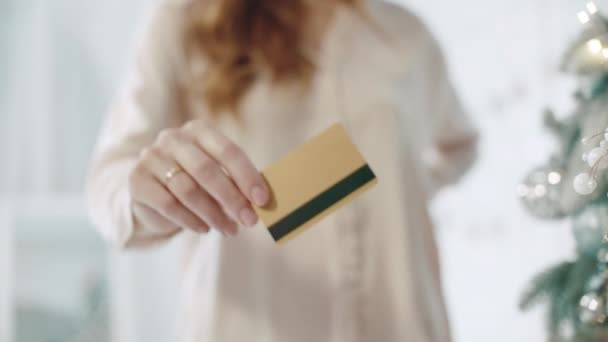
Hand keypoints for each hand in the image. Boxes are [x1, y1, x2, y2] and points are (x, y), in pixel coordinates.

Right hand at [128, 119, 269, 235]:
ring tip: (230, 230)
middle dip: (232, 198)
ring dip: (213, 214)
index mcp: (199, 130)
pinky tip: (204, 229)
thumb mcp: (216, 175)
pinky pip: (168, 204)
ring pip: (188, 190)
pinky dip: (190, 220)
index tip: (262, 200)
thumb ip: (235, 182)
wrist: (150, 190)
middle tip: (249, 220)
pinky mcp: (137, 180)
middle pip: (207, 170)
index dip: (247, 176)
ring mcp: (152, 157)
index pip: (228, 151)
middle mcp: (173, 138)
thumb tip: (261, 203)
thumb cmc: (194, 180)